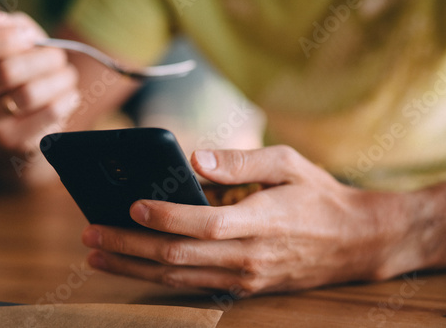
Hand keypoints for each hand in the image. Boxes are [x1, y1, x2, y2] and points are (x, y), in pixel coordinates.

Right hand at [0, 8, 79, 152]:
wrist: (16, 130)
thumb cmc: (17, 78)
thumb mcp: (10, 47)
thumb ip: (3, 27)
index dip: (4, 40)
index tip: (29, 37)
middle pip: (8, 72)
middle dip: (43, 59)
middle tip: (59, 57)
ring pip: (30, 94)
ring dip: (59, 79)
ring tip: (68, 76)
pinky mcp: (15, 143)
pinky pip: (48, 114)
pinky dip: (66, 100)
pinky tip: (70, 95)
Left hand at [82, 146, 413, 295]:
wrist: (355, 241)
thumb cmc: (319, 196)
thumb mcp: (289, 164)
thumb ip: (241, 162)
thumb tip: (194, 159)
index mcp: (260, 221)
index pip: (202, 223)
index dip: (164, 215)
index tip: (131, 204)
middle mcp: (248, 256)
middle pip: (177, 256)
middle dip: (129, 245)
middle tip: (91, 234)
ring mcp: (245, 277)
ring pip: (178, 277)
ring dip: (134, 267)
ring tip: (98, 255)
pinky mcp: (244, 287)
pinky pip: (193, 285)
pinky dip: (159, 277)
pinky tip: (135, 267)